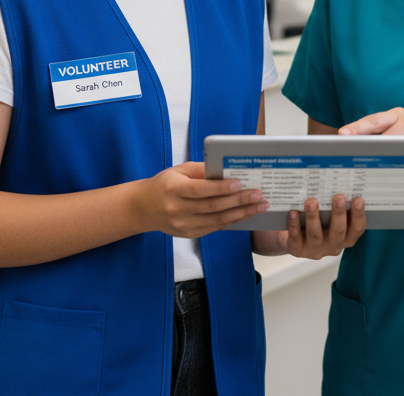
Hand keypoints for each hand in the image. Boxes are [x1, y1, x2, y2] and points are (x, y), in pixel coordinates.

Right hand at [136, 162, 268, 238]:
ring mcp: (183, 225)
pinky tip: (245, 213)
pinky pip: (214, 228)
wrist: (144, 208)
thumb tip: (227, 170)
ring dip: (242, 213)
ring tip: (260, 206)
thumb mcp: (179, 170)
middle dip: (239, 201)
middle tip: (259, 195)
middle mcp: (177, 209)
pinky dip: (232, 220)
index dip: (221, 188)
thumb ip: (202, 170)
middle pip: (213, 207)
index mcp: (173, 189)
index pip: (200, 190)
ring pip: (217, 220)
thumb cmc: (165, 184)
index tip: (239, 183)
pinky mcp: (189, 234)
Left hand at [269, 194, 365, 258]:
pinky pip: (296, 237)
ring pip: (315, 234)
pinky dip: (294, 224)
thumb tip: (340, 184)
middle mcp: (333, 246)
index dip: (358, 215)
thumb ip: (337, 208)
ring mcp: (316, 250)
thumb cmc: (319, 223)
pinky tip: (294, 212)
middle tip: (339, 197)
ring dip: (313, 217)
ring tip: (311, 202)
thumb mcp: (331, 218)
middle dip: (339, 213)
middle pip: (338, 231)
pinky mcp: (298, 250)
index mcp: (346, 237)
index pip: (357, 228)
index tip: (358, 199)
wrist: (294, 239)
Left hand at [339, 108, 403, 166]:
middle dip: (364, 142)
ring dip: (382, 155)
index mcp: (398, 115)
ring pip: (395, 142)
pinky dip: (403, 161)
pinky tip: (394, 171)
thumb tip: (363, 152)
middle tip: (349, 153)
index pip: (372, 120)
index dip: (357, 127)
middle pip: (381, 130)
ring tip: (367, 168)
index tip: (341, 134)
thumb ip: (389, 135)